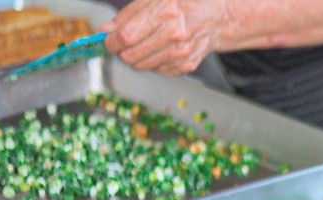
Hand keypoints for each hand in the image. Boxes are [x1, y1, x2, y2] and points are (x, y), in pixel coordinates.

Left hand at [101, 0, 229, 75]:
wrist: (216, 18)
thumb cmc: (184, 3)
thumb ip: (128, 15)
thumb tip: (106, 31)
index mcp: (164, 13)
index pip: (126, 36)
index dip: (110, 41)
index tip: (107, 41)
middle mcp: (174, 35)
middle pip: (131, 55)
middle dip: (121, 52)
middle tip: (122, 44)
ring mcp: (181, 53)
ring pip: (142, 66)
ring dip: (135, 58)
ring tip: (142, 45)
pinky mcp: (186, 66)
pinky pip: (157, 70)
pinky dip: (153, 62)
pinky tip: (160, 49)